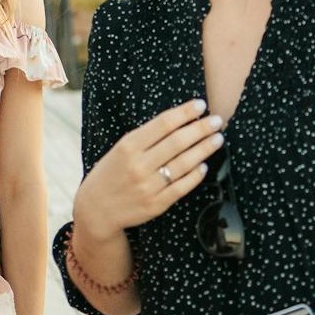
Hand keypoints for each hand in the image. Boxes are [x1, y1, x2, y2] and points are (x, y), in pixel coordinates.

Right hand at [75, 99, 222, 237]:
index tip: (200, 105)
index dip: (184, 113)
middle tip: (217, 120)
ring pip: (184, 164)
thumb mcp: (120, 149)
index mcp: (128, 147)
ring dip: (204, 149)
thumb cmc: (111, 173)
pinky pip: (182, 187)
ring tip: (217, 139)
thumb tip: (178, 121)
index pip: (163, 124)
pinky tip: (204, 165)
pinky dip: (196, 175)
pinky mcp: (156, 204)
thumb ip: (145, 137)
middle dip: (201, 129)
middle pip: (177, 142)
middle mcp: (139, 165)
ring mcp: (148, 186)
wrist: (97, 209)